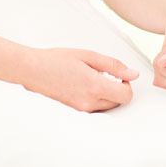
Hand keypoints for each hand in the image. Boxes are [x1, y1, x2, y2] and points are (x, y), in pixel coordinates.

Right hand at [19, 47, 137, 112]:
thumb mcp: (89, 56)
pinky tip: (84, 86)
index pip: (126, 96)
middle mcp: (89, 102)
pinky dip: (96, 98)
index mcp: (95, 87)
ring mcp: (81, 108)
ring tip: (92, 79)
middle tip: (106, 75)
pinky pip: (95, 108)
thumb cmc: (57, 60)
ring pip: (107, 107)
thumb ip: (114, 65)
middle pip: (118, 103)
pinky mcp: (75, 110)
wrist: (32, 70)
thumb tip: (133, 74)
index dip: (127, 84)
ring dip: (107, 95)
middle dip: (118, 90)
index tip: (119, 75)